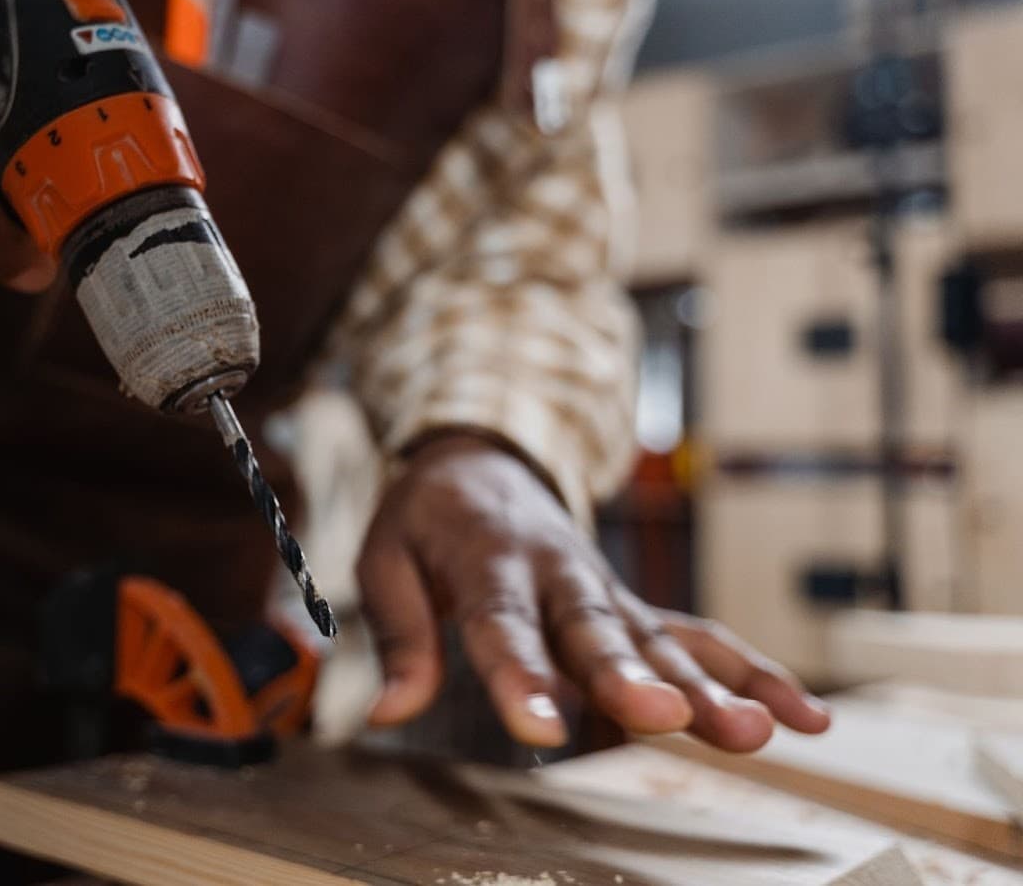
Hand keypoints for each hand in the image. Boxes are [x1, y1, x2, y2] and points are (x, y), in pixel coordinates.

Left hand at [356, 435, 831, 751]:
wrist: (484, 456)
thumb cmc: (429, 517)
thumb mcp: (385, 557)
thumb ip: (399, 636)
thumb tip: (389, 713)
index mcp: (489, 559)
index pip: (504, 624)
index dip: (522, 677)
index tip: (541, 730)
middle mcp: (560, 574)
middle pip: (599, 631)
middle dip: (632, 679)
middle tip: (669, 718)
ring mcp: (607, 591)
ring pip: (663, 639)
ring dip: (712, 687)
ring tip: (756, 734)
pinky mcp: (637, 607)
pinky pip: (700, 638)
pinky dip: (754, 673)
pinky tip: (805, 718)